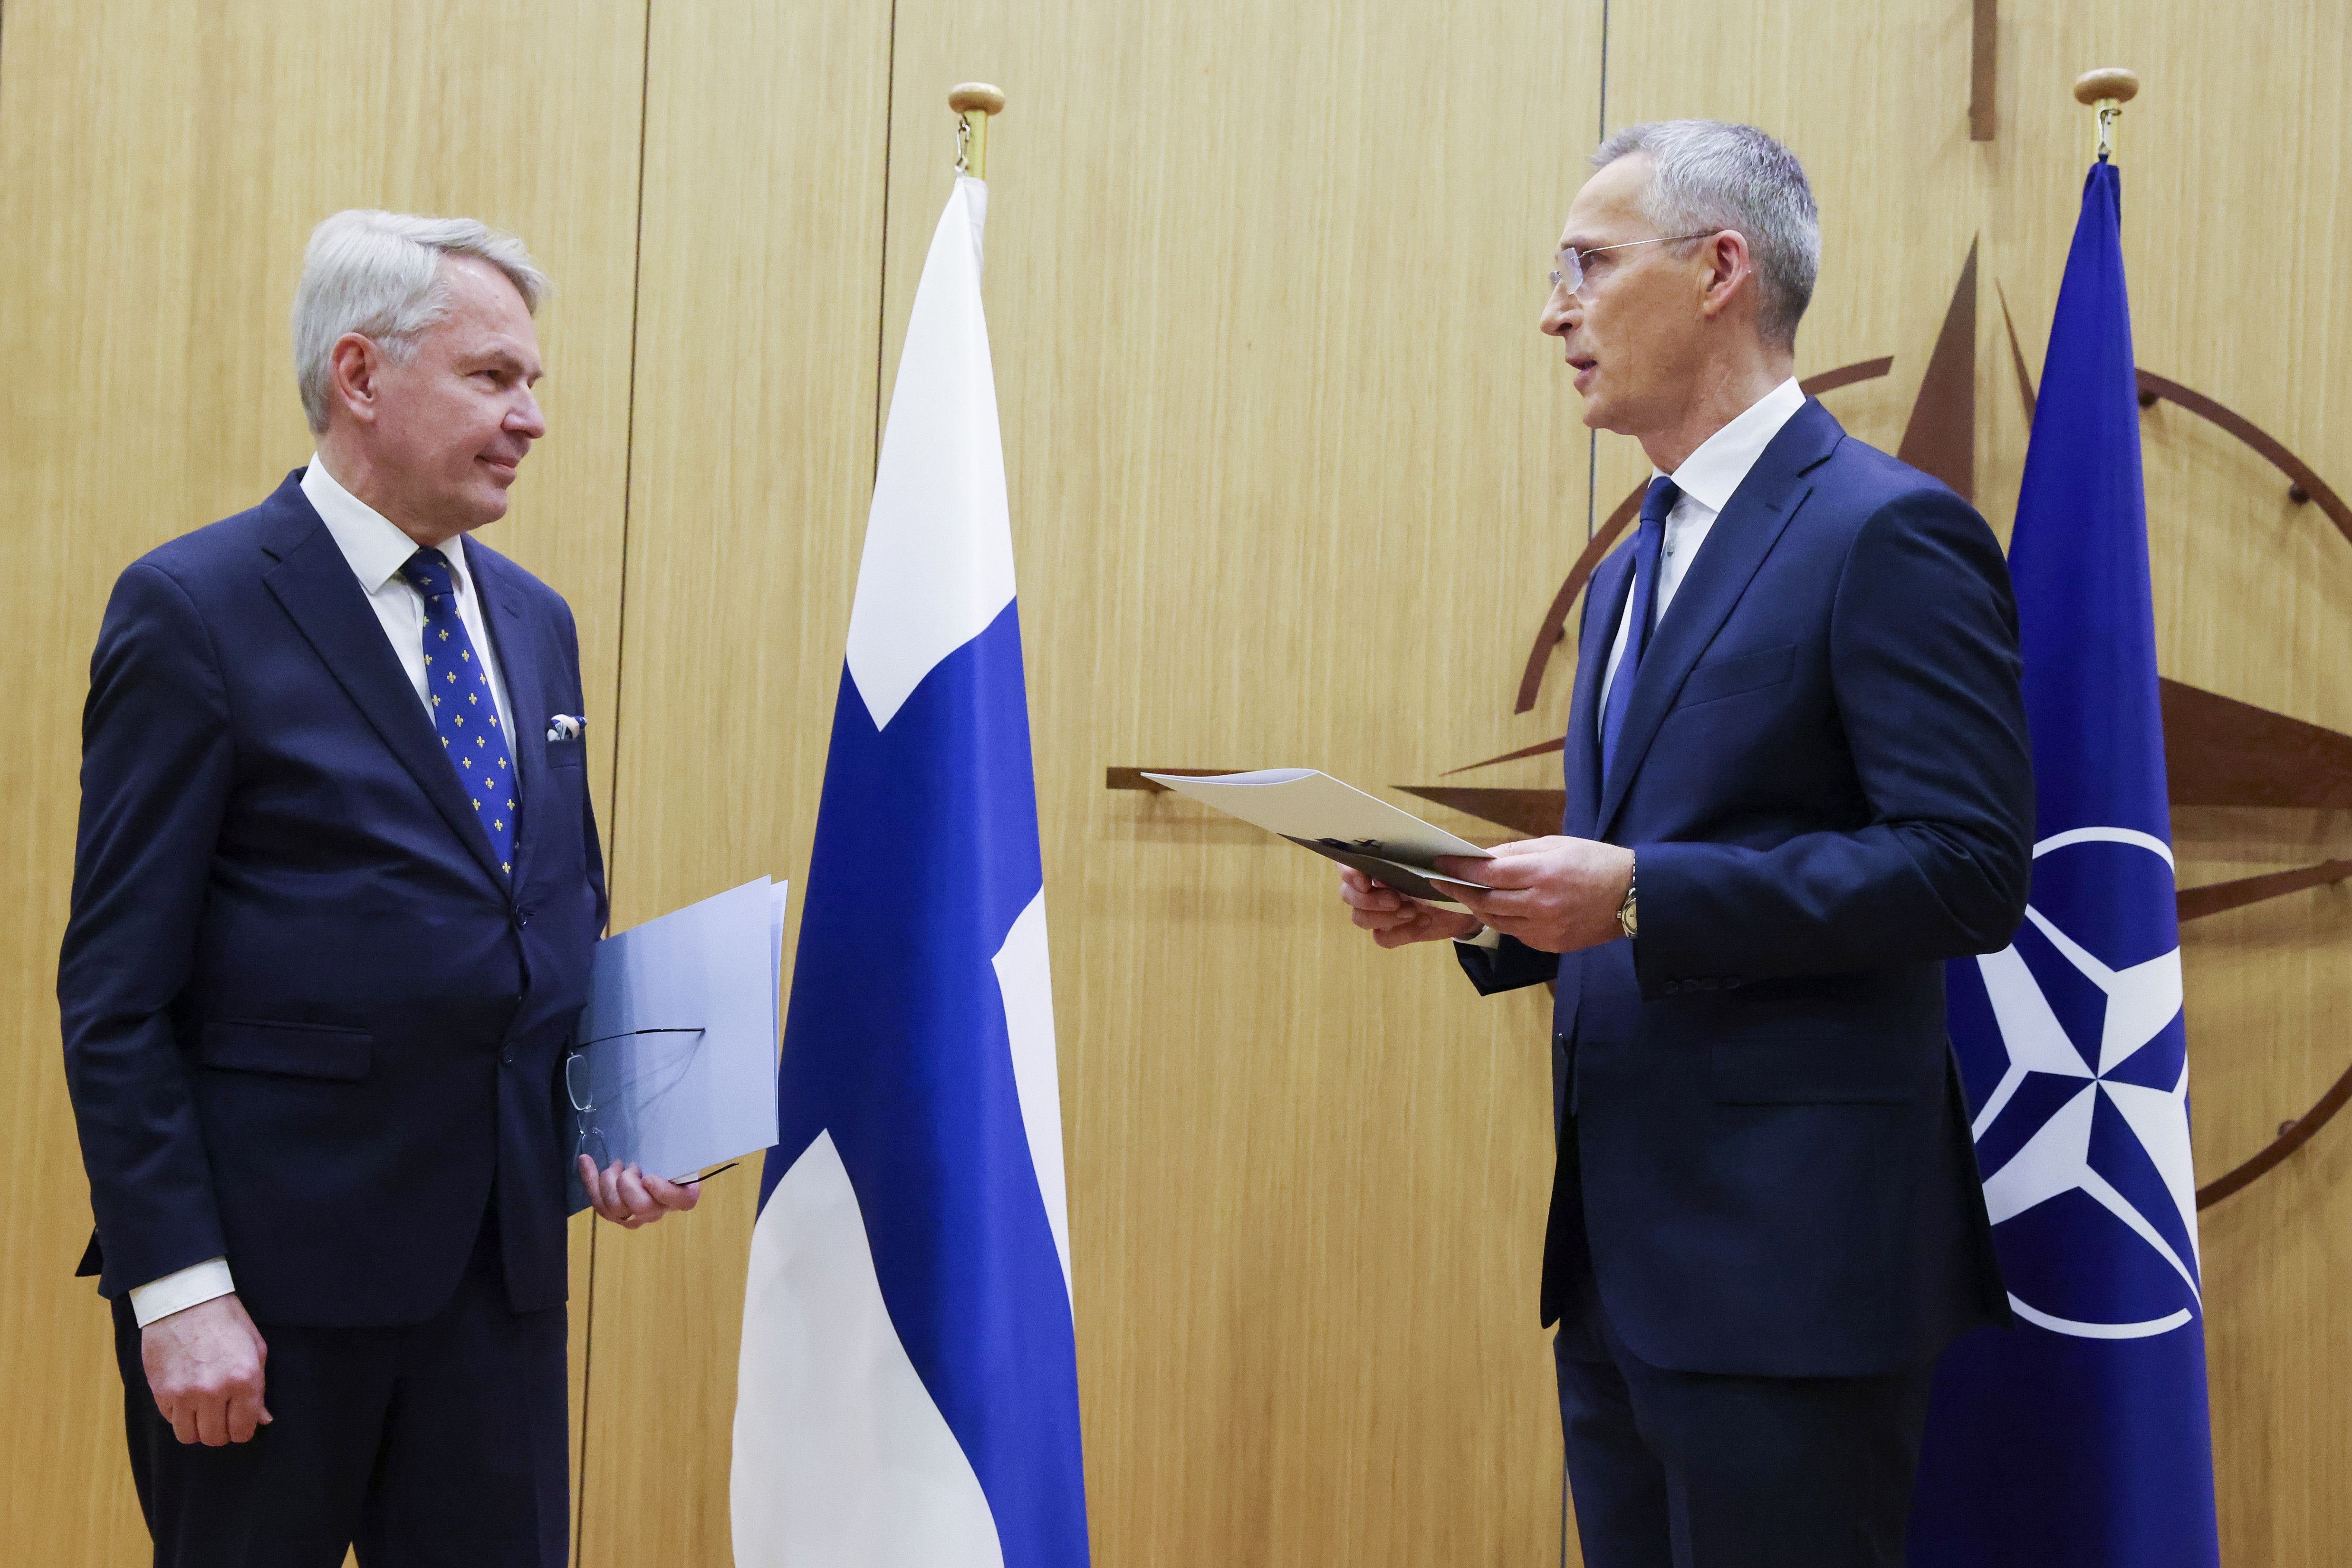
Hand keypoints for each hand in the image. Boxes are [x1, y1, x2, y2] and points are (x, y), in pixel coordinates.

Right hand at [142, 1293, 269, 1445]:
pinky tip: (186, 1398)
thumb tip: (263, 1419)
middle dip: (221, 1431)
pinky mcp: (161, 1391)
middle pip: (215, 1437)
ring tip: (202, 1412)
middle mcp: (214, 1391)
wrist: (186, 1301)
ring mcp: (184, 1393)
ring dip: (197, 1428)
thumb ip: (259, 1389)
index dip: (243, 1430)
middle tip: (221, 1416)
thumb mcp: (255, 1349)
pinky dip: (179, 1415)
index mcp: (244, 1379)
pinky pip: (170, 1420)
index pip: (243, 1429)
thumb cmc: (226, 1321)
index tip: (240, 1423)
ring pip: (189, 1436)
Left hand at [579, 1156, 700, 1228]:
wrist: (653, 1165)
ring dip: (609, 1181)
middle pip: (640, 1206)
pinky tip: (585, 1160)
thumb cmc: (669, 1157)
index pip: (680, 1200)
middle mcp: (659, 1210)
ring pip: (614, 1208)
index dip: (663, 1192)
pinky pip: (598, 1203)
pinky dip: (590, 1179)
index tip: (648, 1177)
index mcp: (682, 1195)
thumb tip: (673, 1132)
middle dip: (628, 1183)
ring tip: (616, 1165)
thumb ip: (676, 1151)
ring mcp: (635, 1216)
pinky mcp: (615, 1215)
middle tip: (630, 1166)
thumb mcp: (677, 1152)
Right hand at [1338, 865, 1483, 947]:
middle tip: (1396, 900)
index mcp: (1378, 864)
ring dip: (1384, 917)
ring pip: (1360, 918)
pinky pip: (1382, 938)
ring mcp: (1379, 912)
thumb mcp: (1438, 858)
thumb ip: (1425, 851)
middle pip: (1347, 895)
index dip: (1349, 873)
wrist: (1466, 901)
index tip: (1364, 880)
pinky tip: (1424, 922)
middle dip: (1368, 900)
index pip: (1347, 865)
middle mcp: (1372, 888)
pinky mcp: (1392, 932)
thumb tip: (1422, 849)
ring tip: (1412, 911)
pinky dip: (1402, 933)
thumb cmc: (1447, 873)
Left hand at [1436, 836, 1633, 953]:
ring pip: (1498, 921)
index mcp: (1542, 873)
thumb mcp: (1556, 844)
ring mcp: (1546, 929)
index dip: (1459, 869)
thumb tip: (1483, 857)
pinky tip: (1503, 909)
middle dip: (1461, 890)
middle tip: (1442, 881)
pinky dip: (1505, 921)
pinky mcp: (1551, 945)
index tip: (1440, 864)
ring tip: (1468, 894)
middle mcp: (1541, 905)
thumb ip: (1517, 852)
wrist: (1633, 895)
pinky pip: (1517, 934)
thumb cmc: (1594, 862)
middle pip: (1486, 901)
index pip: (1488, 873)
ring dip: (1479, 908)